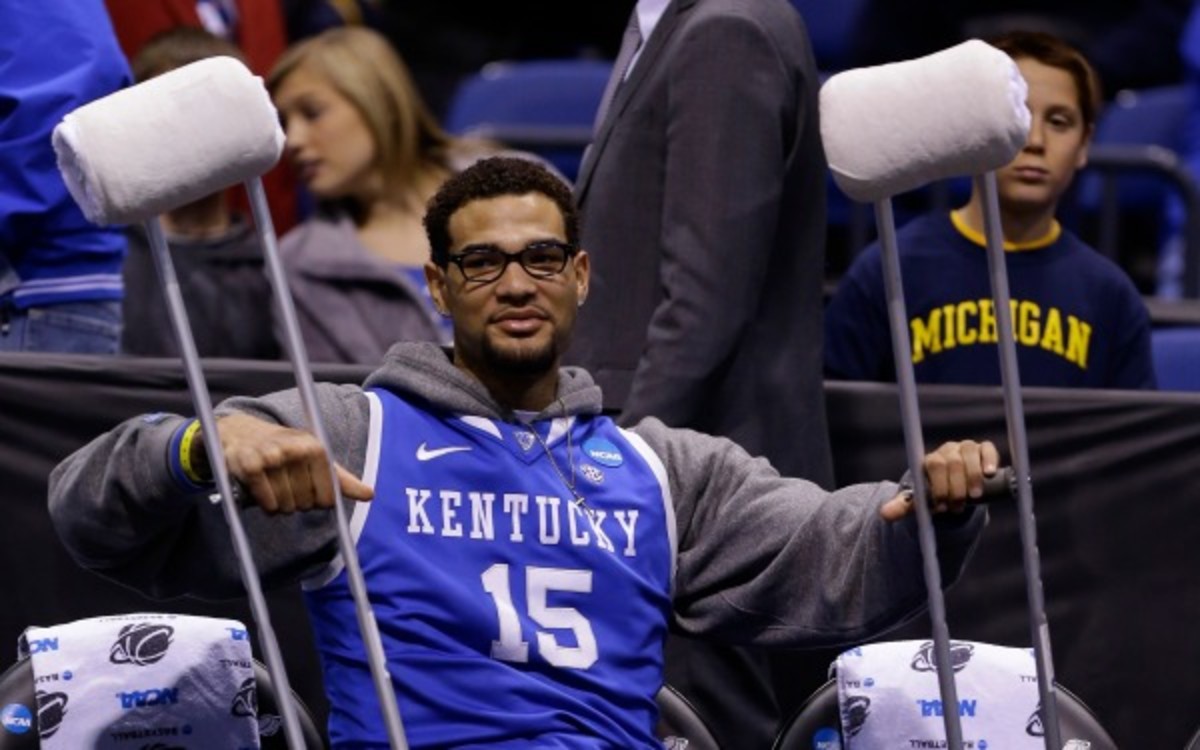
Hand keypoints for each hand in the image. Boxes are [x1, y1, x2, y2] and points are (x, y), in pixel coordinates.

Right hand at [196, 413, 373, 512]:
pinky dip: (266, 505)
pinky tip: (262, 490)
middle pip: (305, 504)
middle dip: (296, 502)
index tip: (308, 489)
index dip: (317, 501)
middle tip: (286, 484)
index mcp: (317, 448)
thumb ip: (342, 479)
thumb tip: (370, 495)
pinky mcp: (250, 466)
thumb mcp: (315, 458)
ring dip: (279, 504)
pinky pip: (267, 504)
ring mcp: (272, 457)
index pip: (327, 499)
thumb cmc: (286, 450)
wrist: (243, 433)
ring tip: (274, 485)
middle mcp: (296, 450)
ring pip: (285, 506)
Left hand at [879, 439, 999, 520]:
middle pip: (952, 462)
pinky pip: (987, 448)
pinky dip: (988, 459)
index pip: (933, 465)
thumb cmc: (936, 494)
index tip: (941, 506)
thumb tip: (883, 514)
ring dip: (972, 476)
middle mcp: (947, 451)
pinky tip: (989, 473)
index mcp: (930, 461)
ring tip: (975, 497)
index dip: (939, 486)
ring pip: (969, 453)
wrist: (956, 489)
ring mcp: (965, 448)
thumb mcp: (920, 501)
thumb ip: (903, 506)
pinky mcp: (983, 451)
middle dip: (955, 487)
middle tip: (957, 506)